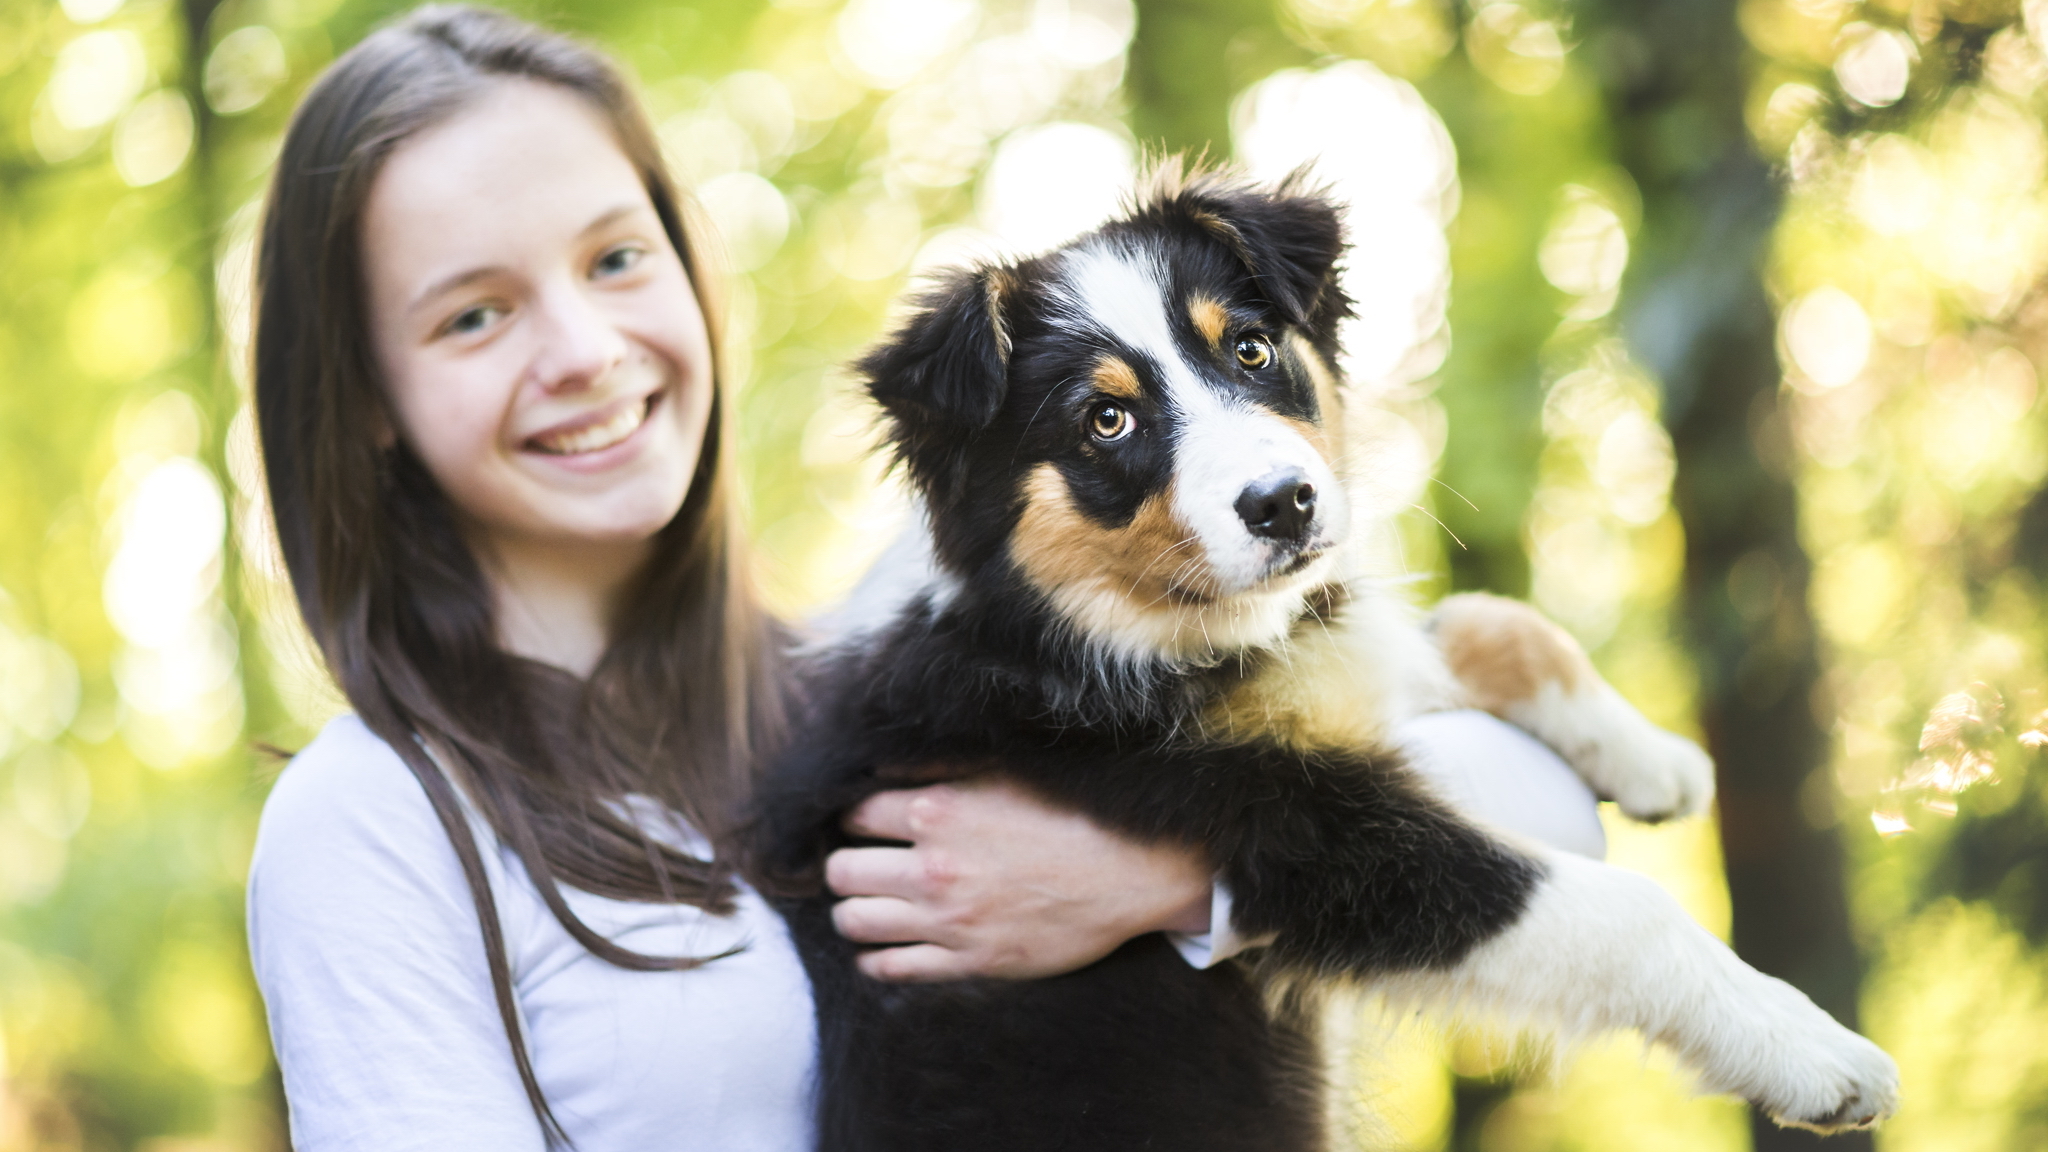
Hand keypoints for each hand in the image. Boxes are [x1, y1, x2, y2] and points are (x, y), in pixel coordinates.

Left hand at [824, 777, 1213, 981]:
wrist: (1130, 873)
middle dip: (843, 866)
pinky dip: (875, 958)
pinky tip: (881, 948)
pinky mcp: (970, 960)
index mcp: (939, 812)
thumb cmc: (1071, 813)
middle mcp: (933, 867)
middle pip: (842, 871)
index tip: (863, 824)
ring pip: (855, 921)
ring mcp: (949, 920)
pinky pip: (893, 967)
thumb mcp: (1006, 771)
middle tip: (859, 865)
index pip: (854, 815)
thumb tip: (884, 763)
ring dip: (852, 912)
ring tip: (866, 904)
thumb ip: (942, 767)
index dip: (853, 819)